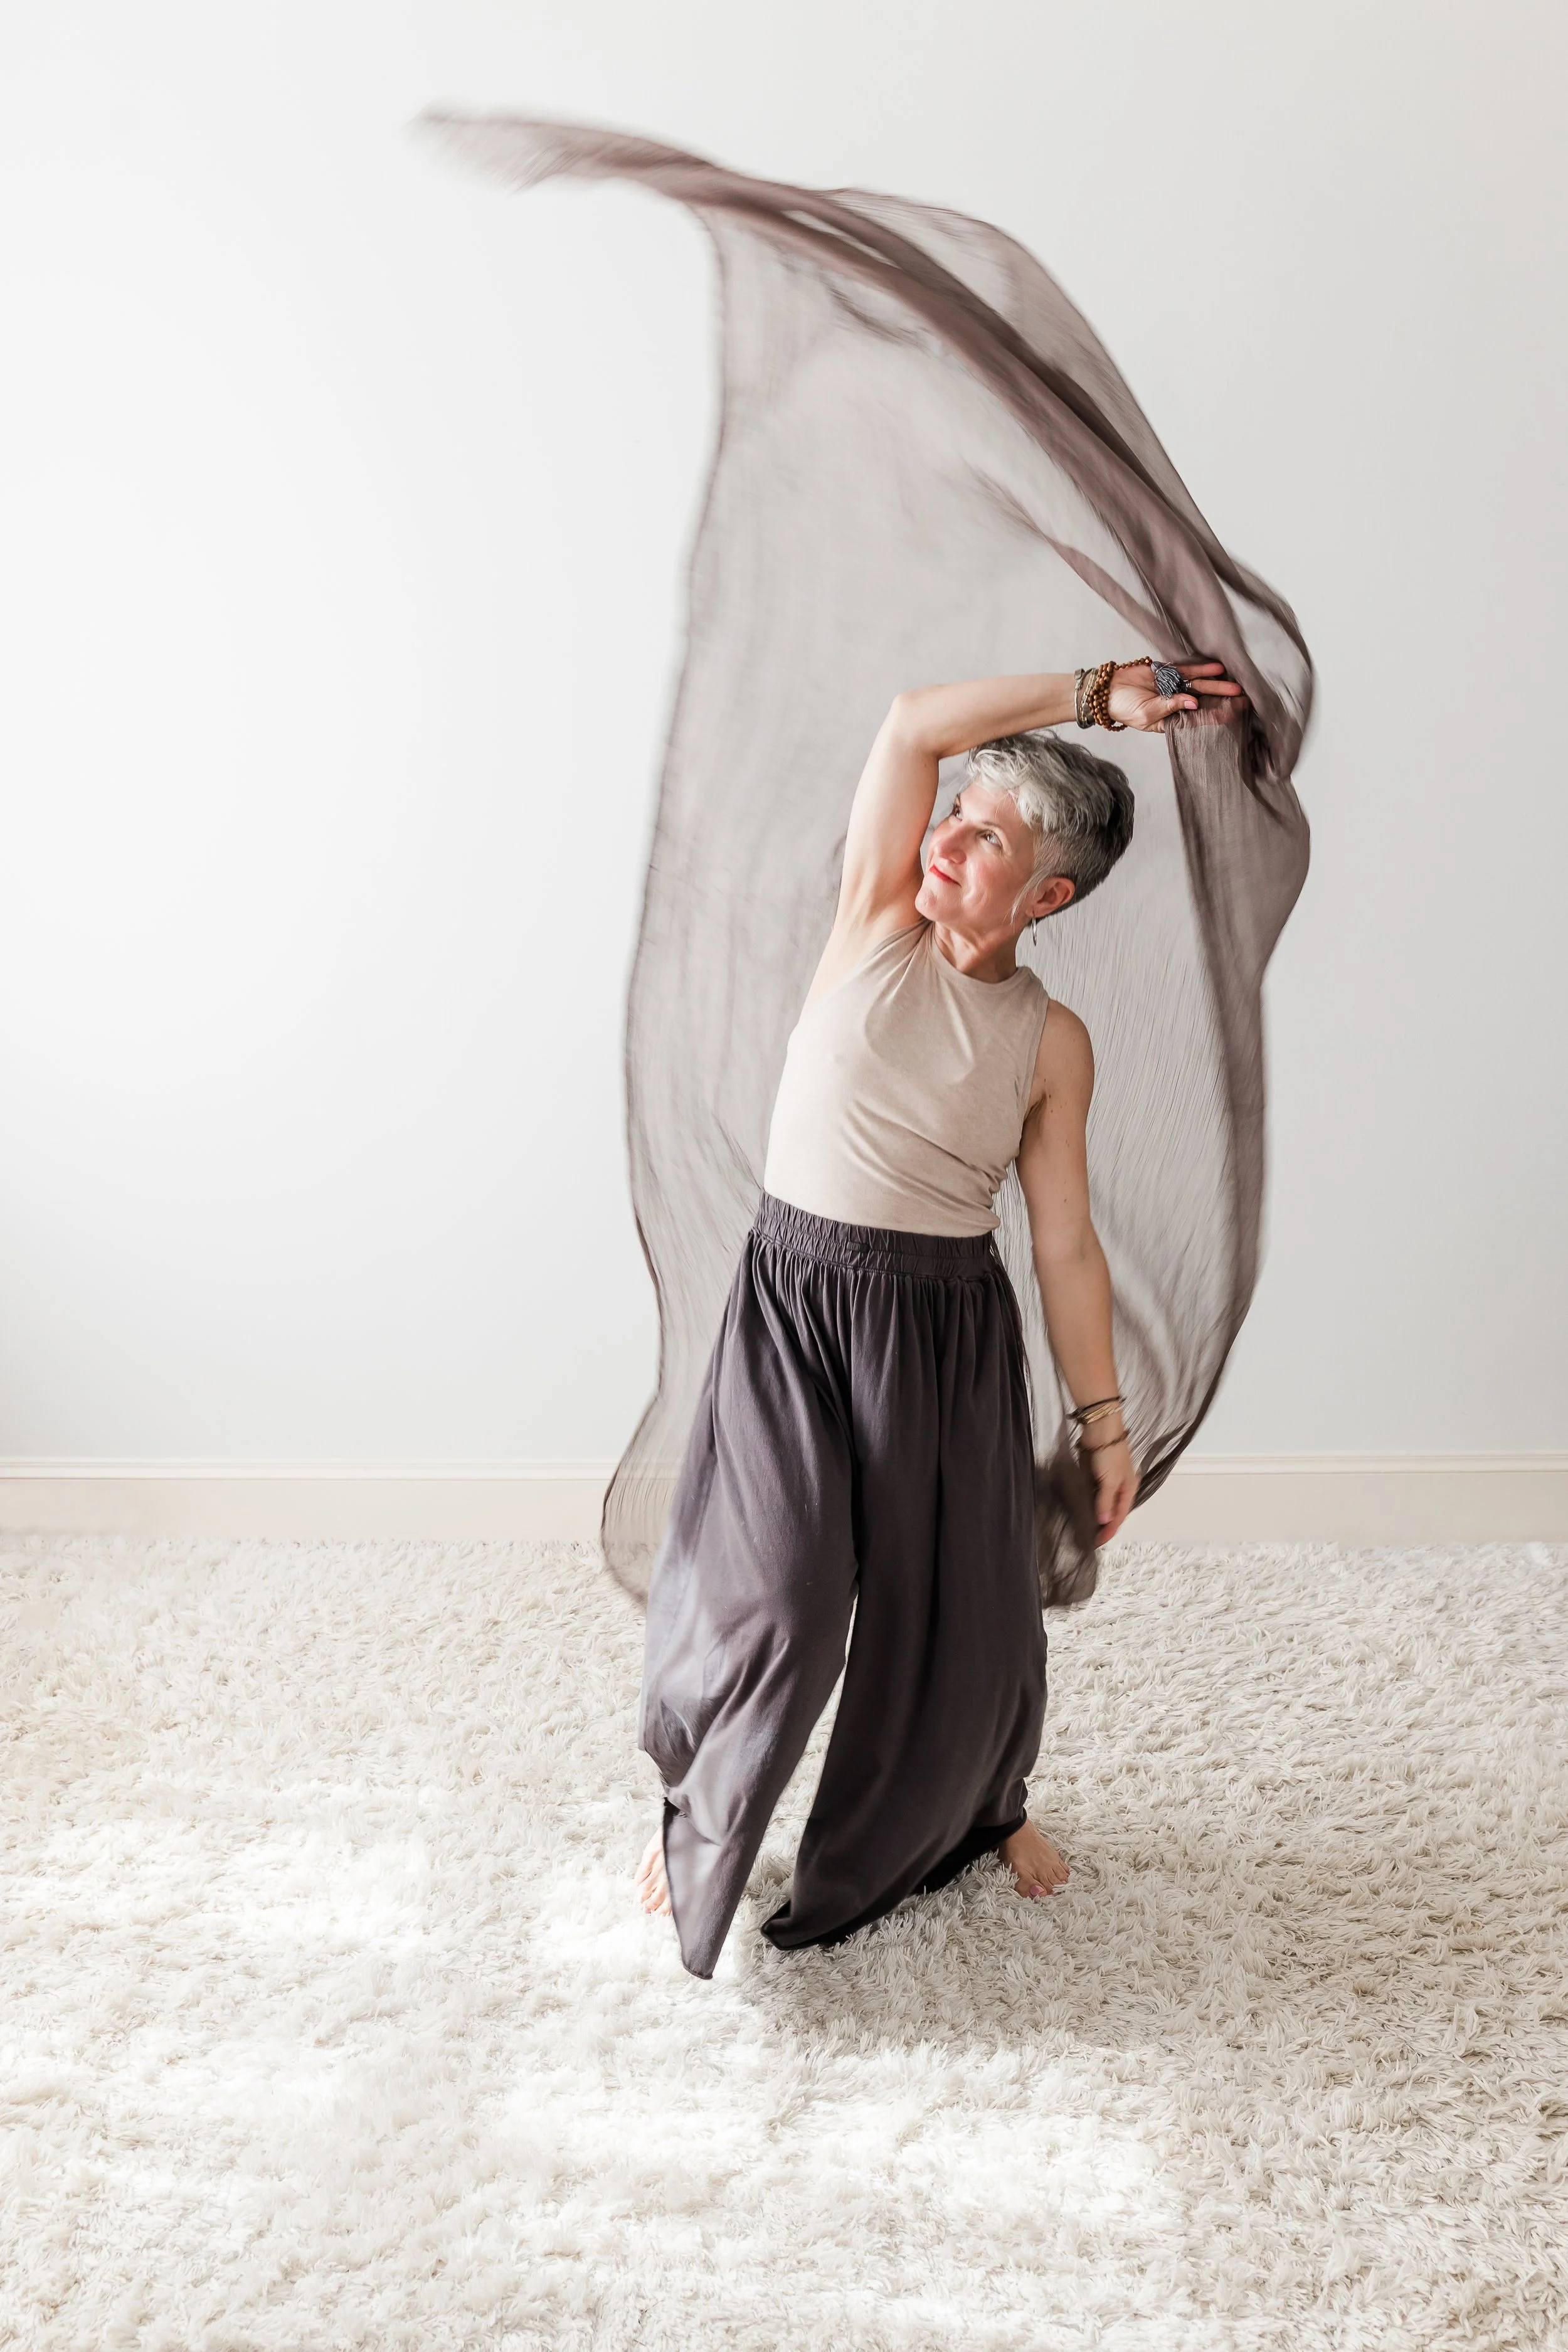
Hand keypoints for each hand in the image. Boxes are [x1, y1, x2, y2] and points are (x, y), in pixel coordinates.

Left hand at [1084, 1434, 1136, 1544]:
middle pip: (1112, 1511)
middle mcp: (1119, 1487)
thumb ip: (1105, 1501)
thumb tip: (1104, 1521)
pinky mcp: (1095, 1475)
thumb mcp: (1110, 1480)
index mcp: (1128, 1489)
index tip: (1099, 1543)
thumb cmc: (1110, 1454)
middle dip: (1104, 1525)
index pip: (1119, 1516)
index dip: (1110, 1530)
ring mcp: (1107, 1481)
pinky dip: (1090, 1504)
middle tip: (1091, 1539)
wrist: (1100, 1429)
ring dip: (1096, 1515)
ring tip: (1086, 1529)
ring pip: (1103, 1503)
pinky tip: (1083, 1510)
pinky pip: (1093, 1494)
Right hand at [1108, 658, 1245, 734]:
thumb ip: (1171, 707)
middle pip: (1203, 700)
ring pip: (1199, 685)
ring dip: (1216, 684)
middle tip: (1242, 699)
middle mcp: (1175, 703)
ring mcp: (1171, 687)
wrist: (1105, 691)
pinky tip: (1217, 669)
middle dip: (1221, 699)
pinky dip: (1202, 669)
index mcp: (1171, 720)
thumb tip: (1193, 702)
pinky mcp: (1166, 673)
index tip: (1232, 715)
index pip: (1198, 719)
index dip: (1215, 716)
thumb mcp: (1147, 714)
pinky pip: (1188, 671)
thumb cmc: (1123, 709)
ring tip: (1235, 685)